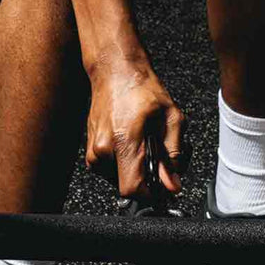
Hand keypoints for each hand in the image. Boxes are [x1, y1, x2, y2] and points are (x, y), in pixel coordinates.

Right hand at [85, 57, 187, 197]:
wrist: (116, 71)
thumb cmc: (142, 89)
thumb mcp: (172, 119)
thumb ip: (172, 155)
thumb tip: (172, 185)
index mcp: (124, 141)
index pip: (132, 189)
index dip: (152, 193)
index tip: (163, 186)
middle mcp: (103, 148)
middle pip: (128, 185)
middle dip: (148, 178)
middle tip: (160, 156)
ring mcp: (94, 150)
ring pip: (120, 179)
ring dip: (138, 170)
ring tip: (148, 145)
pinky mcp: (91, 150)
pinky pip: (112, 169)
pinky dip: (126, 163)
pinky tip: (135, 144)